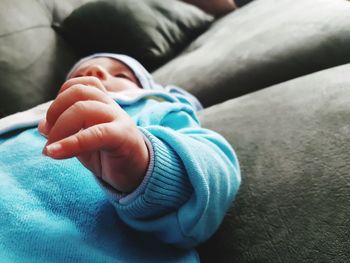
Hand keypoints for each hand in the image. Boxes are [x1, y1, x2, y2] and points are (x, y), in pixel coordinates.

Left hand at [38, 77, 148, 191]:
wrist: (139, 172)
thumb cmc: (111, 156)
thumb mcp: (84, 142)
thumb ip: (66, 131)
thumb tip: (41, 125)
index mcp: (102, 104)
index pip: (79, 85)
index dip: (58, 100)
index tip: (49, 125)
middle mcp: (111, 106)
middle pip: (79, 92)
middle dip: (55, 113)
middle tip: (48, 138)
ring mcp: (119, 119)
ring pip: (83, 108)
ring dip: (59, 129)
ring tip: (51, 150)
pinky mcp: (123, 136)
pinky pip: (95, 133)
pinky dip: (70, 143)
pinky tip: (55, 153)